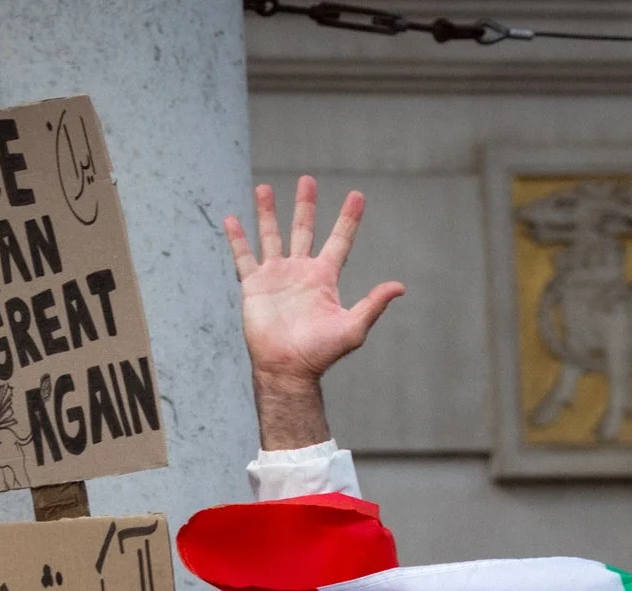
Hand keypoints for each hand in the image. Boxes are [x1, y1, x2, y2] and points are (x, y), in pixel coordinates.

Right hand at [224, 177, 405, 446]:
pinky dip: (238, 238)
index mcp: (324, 277)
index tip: (357, 196)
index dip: (348, 219)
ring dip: (269, 212)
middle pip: (303, 229)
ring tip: (265, 188)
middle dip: (306, 205)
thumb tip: (399, 286)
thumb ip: (373, 304)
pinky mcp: (254, 285)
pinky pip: (244, 256)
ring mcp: (276, 276)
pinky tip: (232, 218)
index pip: (339, 240)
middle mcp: (300, 271)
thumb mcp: (353, 328)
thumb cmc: (320, 353)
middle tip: (308, 180)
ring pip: (272, 235)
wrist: (287, 368)